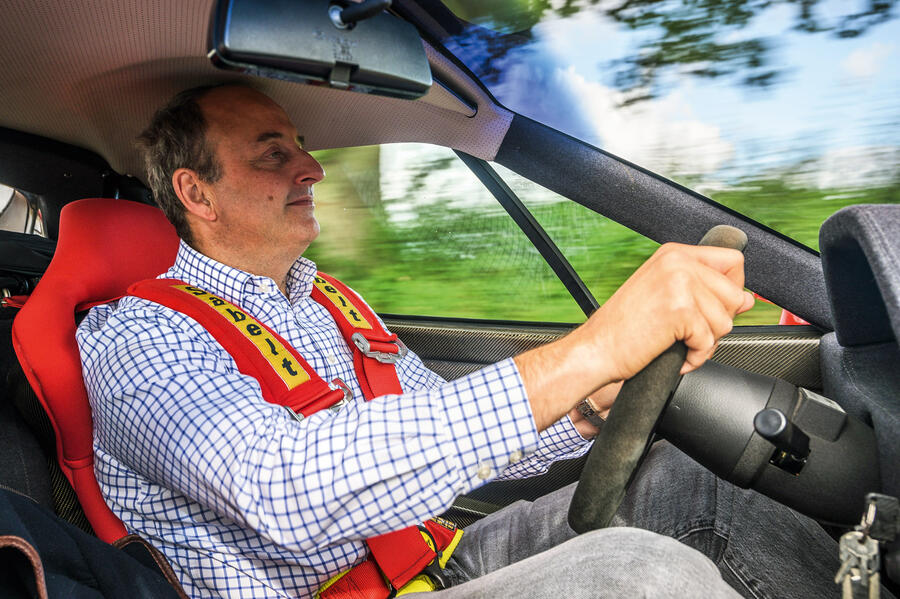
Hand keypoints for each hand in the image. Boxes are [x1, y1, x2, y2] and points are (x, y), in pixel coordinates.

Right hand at [516, 242, 752, 431]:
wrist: (596, 349)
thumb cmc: (622, 329)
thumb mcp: (663, 294)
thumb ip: (703, 289)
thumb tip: (747, 299)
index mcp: (673, 253)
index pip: (733, 261)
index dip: (732, 289)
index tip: (715, 307)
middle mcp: (677, 262)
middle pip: (735, 294)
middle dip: (718, 322)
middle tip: (688, 332)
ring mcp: (679, 283)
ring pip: (726, 321)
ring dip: (705, 342)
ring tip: (678, 344)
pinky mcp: (680, 310)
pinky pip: (709, 341)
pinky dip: (695, 357)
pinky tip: (675, 354)